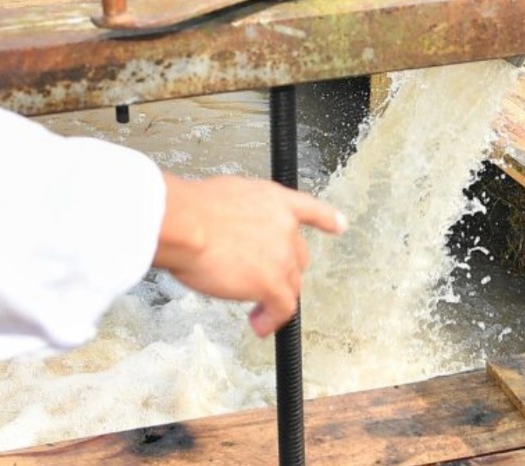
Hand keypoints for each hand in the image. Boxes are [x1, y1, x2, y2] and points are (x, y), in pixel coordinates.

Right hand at [154, 174, 345, 335]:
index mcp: (273, 200)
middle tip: (259, 283)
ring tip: (256, 312)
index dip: (327, 219)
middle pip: (297, 257)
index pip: (310, 209)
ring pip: (290, 285)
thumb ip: (238, 215)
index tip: (339, 225)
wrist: (185, 223)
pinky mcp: (273, 283)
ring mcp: (282, 256)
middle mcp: (284, 226)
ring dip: (275, 299)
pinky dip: (271, 320)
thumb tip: (226, 232)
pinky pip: (282, 309)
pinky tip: (260, 325)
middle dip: (282, 271)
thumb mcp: (222, 198)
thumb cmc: (190, 210)